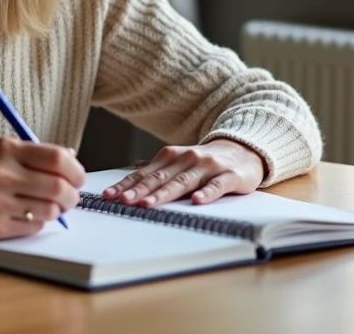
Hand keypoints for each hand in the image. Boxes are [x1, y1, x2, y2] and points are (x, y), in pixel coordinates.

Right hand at [0, 137, 84, 238]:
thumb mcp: (11, 152)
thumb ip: (41, 153)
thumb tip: (72, 157)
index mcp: (8, 149)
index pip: (56, 158)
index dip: (75, 170)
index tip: (79, 177)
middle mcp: (1, 174)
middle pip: (57, 186)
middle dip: (73, 195)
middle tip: (72, 197)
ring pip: (49, 210)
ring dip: (58, 210)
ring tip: (52, 206)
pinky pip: (35, 226)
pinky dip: (40, 222)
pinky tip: (29, 214)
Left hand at [101, 139, 265, 207]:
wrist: (244, 150)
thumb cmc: (207, 160)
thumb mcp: (180, 161)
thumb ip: (158, 167)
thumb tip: (133, 170)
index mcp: (172, 157)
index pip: (145, 173)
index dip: (127, 185)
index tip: (110, 195)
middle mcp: (187, 159)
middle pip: (161, 177)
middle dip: (140, 190)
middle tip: (123, 201)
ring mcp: (208, 167)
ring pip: (184, 181)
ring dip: (165, 193)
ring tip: (149, 203)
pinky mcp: (229, 176)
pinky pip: (216, 186)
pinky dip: (207, 193)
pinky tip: (197, 202)